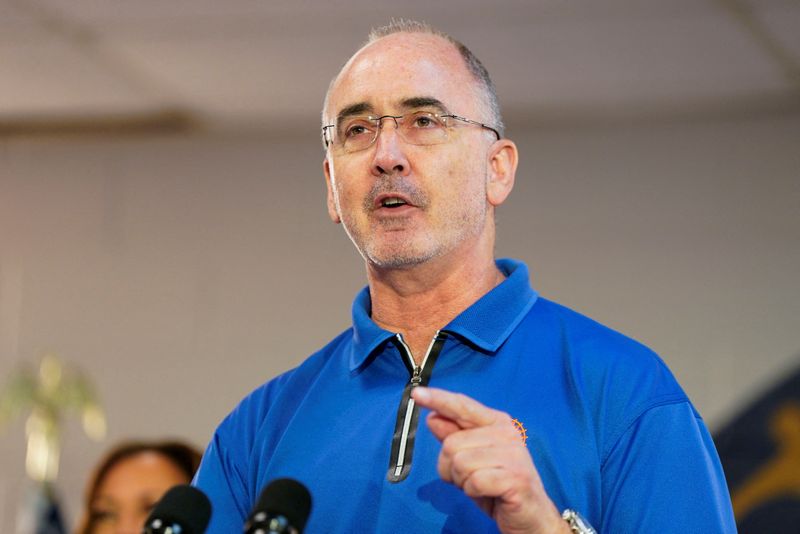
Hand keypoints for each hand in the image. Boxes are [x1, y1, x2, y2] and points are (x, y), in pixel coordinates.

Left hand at [411, 387, 569, 533]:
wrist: (531, 516)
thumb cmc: (498, 485)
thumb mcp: (470, 459)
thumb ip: (453, 436)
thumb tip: (433, 417)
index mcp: (496, 422)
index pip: (462, 406)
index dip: (438, 399)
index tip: (416, 393)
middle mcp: (506, 433)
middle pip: (452, 443)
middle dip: (450, 467)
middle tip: (469, 478)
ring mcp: (513, 455)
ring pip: (460, 463)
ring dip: (462, 482)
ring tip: (480, 486)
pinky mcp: (515, 478)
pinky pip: (473, 482)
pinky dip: (473, 492)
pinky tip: (488, 494)